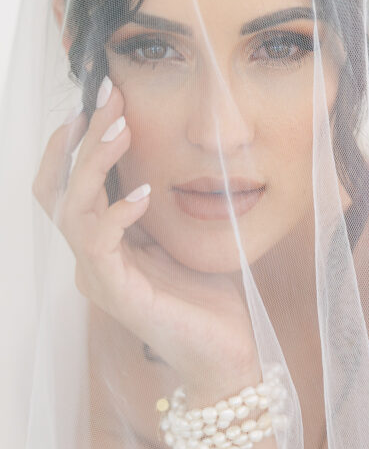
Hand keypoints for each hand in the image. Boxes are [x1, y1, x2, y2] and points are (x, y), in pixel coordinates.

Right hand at [32, 79, 260, 405]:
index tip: (104, 95)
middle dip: (81, 138)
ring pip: (71, 210)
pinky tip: (144, 192)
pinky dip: (117, 213)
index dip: (76, 140)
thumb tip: (165, 149)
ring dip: (94, 164)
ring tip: (121, 128)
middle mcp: (92, 258)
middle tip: (110, 97)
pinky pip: (99, 245)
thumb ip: (164, 200)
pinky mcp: (118, 294)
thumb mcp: (184, 234)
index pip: (67, 184)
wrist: (229, 353)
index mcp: (104, 243)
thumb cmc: (211, 296)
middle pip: (60, 189)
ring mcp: (100, 277)